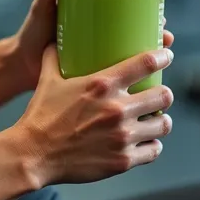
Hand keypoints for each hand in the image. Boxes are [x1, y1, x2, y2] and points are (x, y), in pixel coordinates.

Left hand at [11, 0, 174, 91]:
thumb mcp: (41, 14)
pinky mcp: (95, 75)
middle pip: (137, 33)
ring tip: (162, 62)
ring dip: (149, 59)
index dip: (147, 12)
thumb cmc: (31, 35)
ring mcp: (100, 56)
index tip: (160, 15)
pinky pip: (119, 76)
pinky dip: (133, 79)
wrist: (20, 65)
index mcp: (94, 18)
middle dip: (155, 36)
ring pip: (132, 56)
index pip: (128, 12)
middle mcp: (102, 35)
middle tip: (165, 38)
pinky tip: (146, 85)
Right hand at [13, 44, 174, 185]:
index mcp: (102, 84)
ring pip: (164, 125)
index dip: (162, 57)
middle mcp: (117, 109)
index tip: (166, 55)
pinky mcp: (123, 160)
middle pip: (164, 95)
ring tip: (155, 120)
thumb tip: (55, 39)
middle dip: (164, 95)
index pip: (146, 63)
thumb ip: (55, 58)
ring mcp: (122, 136)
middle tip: (158, 96)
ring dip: (161, 121)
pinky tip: (146, 142)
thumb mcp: (47, 80)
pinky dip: (152, 145)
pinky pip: (154, 150)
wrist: (33, 154)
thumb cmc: (40, 116)